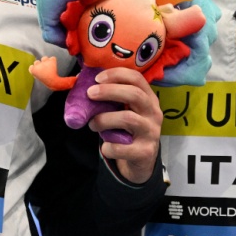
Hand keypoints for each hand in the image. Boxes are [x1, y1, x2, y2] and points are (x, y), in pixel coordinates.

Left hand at [85, 67, 162, 183]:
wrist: (142, 160)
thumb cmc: (128, 130)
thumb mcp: (126, 111)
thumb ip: (111, 99)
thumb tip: (82, 82)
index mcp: (149, 99)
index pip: (137, 78)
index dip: (116, 74)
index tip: (97, 78)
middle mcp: (154, 113)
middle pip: (135, 94)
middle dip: (109, 91)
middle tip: (90, 94)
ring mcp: (151, 132)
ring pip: (127, 119)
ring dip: (103, 120)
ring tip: (93, 125)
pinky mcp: (145, 151)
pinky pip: (121, 147)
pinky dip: (107, 146)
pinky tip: (105, 147)